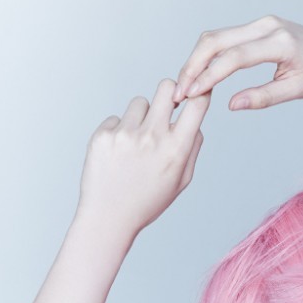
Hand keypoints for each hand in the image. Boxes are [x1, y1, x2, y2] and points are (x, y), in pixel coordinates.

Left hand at [77, 79, 210, 238]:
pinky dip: (119, 131)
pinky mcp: (103, 134)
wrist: (109, 216)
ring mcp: (126, 134)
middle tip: (166, 106)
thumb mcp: (180, 181)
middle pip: (167, 87)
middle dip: (170, 93)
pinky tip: (118, 154)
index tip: (196, 93)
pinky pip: (116, 118)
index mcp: (176, 150)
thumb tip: (195, 120)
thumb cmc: (147, 201)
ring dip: (142, 116)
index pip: (197, 104)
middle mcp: (152, 137)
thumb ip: (191, 148)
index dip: (199, 93)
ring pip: (140, 102)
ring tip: (137, 143)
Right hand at [172, 15, 302, 110]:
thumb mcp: (296, 91)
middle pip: (216, 40)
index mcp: (279, 42)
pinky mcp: (260, 26)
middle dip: (193, 66)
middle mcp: (268, 25)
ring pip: (218, 36)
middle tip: (179, 91)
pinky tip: (201, 74)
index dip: (207, 76)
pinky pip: (227, 37)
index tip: (190, 95)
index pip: (233, 58)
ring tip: (186, 85)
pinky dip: (210, 54)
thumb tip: (231, 105)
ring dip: (197, 59)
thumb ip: (263, 98)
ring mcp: (263, 22)